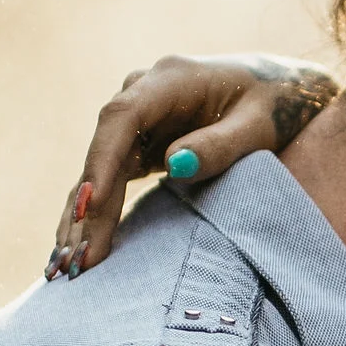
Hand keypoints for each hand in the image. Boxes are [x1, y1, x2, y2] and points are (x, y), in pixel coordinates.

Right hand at [46, 56, 338, 277]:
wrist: (277, 91)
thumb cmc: (274, 107)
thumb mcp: (258, 127)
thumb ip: (220, 145)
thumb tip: (175, 164)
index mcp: (171, 79)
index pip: (123, 118)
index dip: (102, 160)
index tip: (91, 204)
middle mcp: (142, 93)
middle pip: (103, 148)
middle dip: (88, 205)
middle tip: (80, 257)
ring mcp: (137, 119)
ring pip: (98, 168)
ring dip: (82, 217)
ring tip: (67, 266)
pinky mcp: (138, 143)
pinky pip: (108, 179)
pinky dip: (94, 214)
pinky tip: (74, 249)